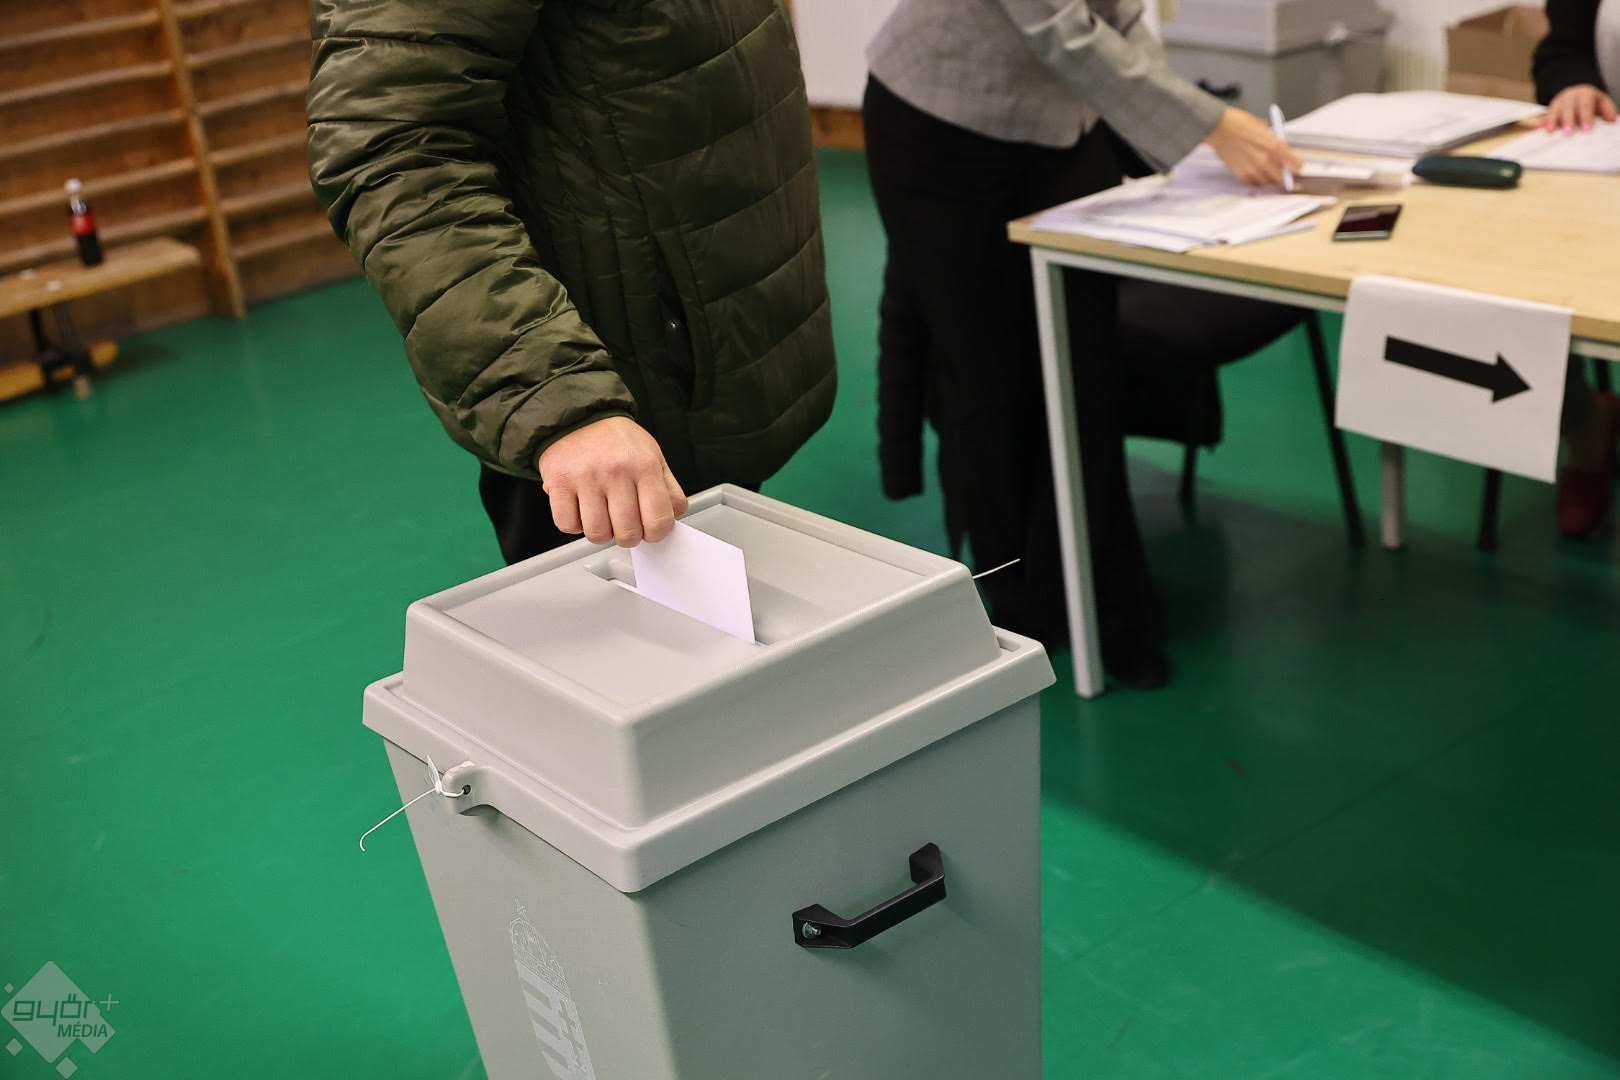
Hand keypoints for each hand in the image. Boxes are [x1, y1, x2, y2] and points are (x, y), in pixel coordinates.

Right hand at [538, 416, 687, 546]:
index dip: (656, 533)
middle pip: (628, 533)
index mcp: (644, 466)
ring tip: (602, 514)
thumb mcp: (654, 457)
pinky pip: (568, 525)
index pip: (659, 521)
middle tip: (624, 523)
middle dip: (628, 535)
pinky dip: (574, 524)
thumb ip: (669, 490)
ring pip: (597, 534)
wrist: (579, 416)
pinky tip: (581, 508)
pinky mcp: (558, 482)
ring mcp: (585, 477)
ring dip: (601, 531)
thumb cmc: (617, 442)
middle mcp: (615, 470)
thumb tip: (672, 519)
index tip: (650, 530)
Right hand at [1204, 106, 1303, 186]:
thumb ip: (1274, 142)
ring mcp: (1253, 169)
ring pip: (1268, 182)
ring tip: (1267, 170)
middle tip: (1282, 171)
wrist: (1219, 128)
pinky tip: (1255, 171)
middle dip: (1284, 174)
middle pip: (1282, 177)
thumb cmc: (1239, 123)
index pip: (1296, 165)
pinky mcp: (1241, 174)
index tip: (1296, 167)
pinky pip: (1254, 183)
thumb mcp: (1264, 129)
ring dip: (1269, 178)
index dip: (1296, 166)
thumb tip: (1281, 152)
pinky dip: (1256, 179)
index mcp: (1274, 146)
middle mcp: (1265, 160)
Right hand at [1542, 84, 1618, 131]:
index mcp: (1585, 92)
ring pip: (1554, 110)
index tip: (1586, 129)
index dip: (1585, 116)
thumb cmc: (1592, 102)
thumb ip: (1608, 110)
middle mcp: (1570, 95)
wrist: (1577, 94)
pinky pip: (1545, 115)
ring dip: (1552, 121)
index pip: (1585, 104)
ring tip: (1551, 132)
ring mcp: (1558, 101)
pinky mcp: (1550, 109)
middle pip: (1568, 107)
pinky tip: (1539, 127)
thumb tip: (1613, 119)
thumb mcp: (1602, 102)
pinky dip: (1542, 122)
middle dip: (1568, 120)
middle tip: (1568, 133)